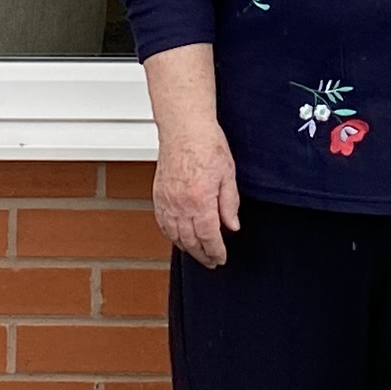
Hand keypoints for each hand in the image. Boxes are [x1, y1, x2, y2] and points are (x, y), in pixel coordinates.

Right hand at [153, 119, 242, 269]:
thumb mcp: (228, 175)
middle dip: (202, 255)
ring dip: (187, 248)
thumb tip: (232, 225)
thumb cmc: (206, 145)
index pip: (209, 237)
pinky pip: (163, 223)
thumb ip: (230, 204)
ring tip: (197, 253)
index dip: (216, 252)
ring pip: (174, 235)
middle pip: (191, 241)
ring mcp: (167, 201)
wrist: (184, 128)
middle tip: (211, 261)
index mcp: (200, 201)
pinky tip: (178, 237)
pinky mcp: (159, 195)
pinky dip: (171, 235)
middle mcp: (181, 205)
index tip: (221, 258)